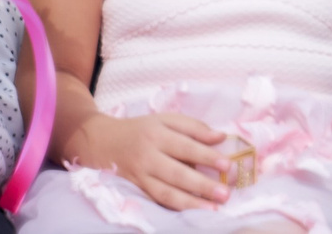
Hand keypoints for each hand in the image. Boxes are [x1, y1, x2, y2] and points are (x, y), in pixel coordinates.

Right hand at [64, 110, 231, 210]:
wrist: (104, 142)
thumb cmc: (143, 129)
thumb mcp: (166, 120)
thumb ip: (194, 127)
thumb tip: (221, 137)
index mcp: (157, 134)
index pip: (185, 146)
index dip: (206, 156)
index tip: (227, 165)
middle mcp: (147, 157)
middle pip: (176, 174)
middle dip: (202, 185)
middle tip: (225, 193)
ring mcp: (141, 177)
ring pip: (166, 193)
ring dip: (191, 203)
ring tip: (213, 208)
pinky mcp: (137, 190)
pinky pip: (157, 201)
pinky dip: (176, 208)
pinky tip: (193, 211)